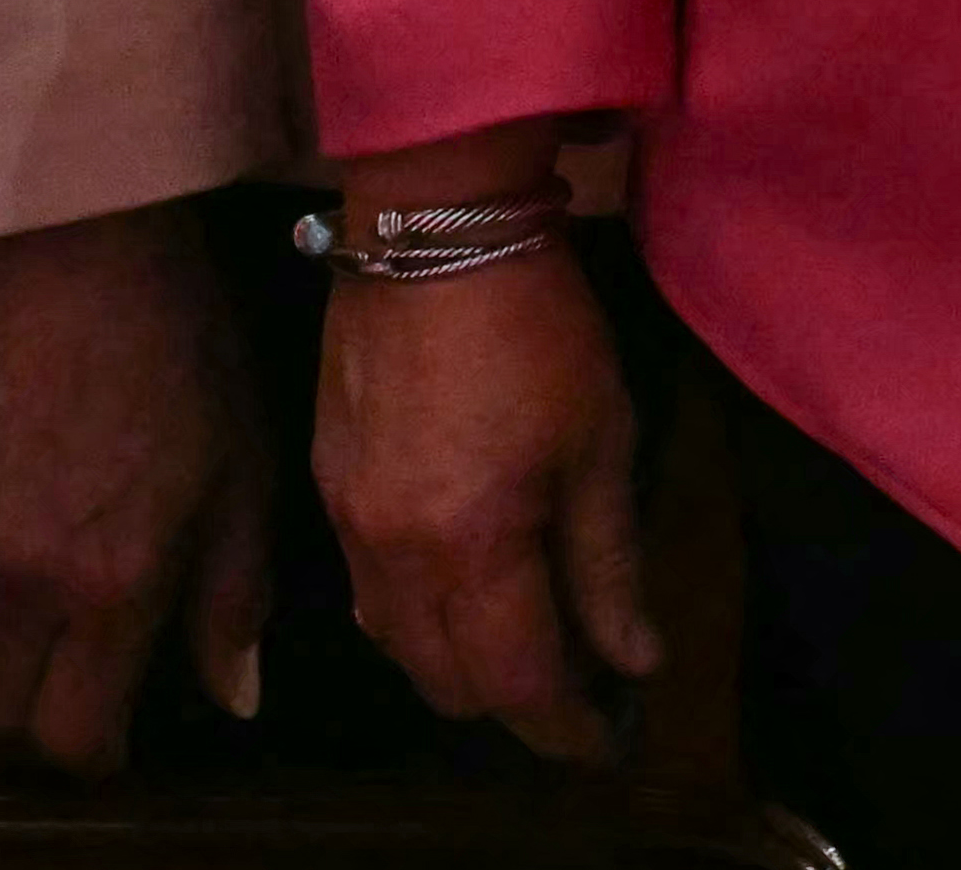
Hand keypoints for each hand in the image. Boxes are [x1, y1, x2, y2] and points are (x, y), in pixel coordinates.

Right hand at [0, 207, 275, 771]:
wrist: (69, 248)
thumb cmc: (177, 353)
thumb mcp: (241, 472)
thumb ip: (233, 598)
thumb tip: (232, 698)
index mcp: (109, 587)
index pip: (72, 740)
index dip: (91, 768)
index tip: (113, 757)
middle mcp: (18, 585)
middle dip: (16, 763)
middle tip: (43, 756)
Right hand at [311, 191, 653, 761]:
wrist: (433, 224)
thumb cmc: (538, 326)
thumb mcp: (599, 440)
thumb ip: (610, 564)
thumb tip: (635, 659)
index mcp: (471, 546)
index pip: (517, 685)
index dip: (567, 728)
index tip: (611, 737)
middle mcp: (393, 553)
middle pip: (446, 684)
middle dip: (514, 702)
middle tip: (574, 682)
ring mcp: (347, 520)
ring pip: (396, 645)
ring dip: (457, 662)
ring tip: (519, 636)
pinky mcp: (325, 484)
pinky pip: (365, 591)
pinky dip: (414, 613)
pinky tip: (458, 581)